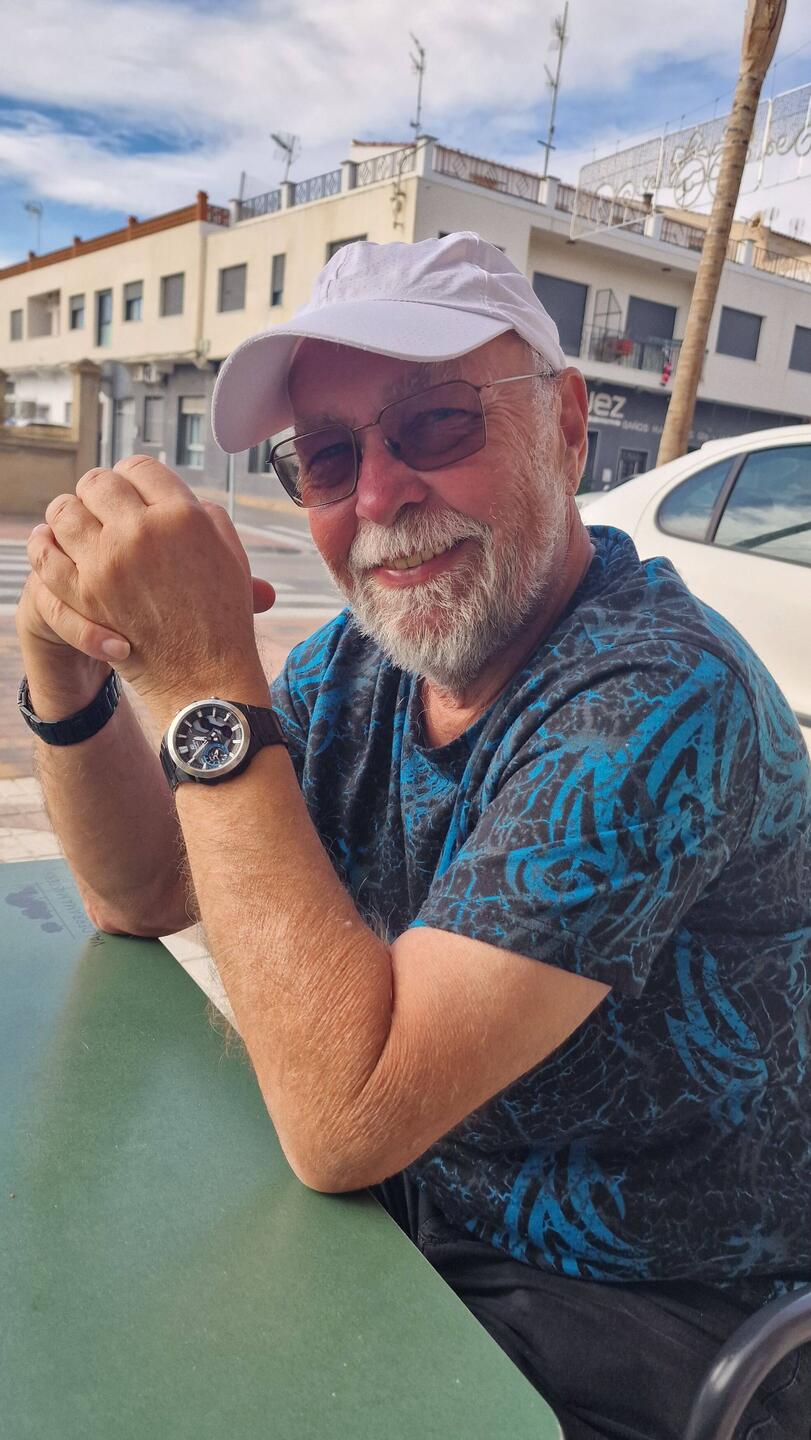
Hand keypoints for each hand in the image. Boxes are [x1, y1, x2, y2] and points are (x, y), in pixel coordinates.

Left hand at [25, 456, 276, 717]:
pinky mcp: (83, 595)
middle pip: (98, 483)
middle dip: (98, 492)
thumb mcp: (232, 556)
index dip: (133, 477)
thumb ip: (207, 517)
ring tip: (76, 525)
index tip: (132, 491)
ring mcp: (107, 563)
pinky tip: (52, 545)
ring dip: (69, 514)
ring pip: (65, 511)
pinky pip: (47, 555)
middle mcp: (141, 532)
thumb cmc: (224, 619)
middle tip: (102, 507)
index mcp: (182, 516)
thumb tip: (179, 499)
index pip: (140, 468)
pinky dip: (45, 546)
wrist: (206, 678)